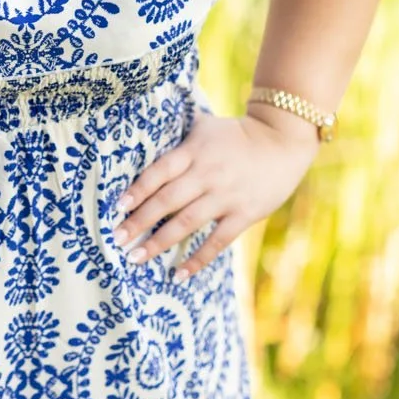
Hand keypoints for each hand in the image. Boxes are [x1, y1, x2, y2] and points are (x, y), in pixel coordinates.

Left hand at [114, 108, 321, 282]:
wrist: (281, 141)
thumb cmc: (236, 134)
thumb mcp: (204, 125)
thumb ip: (177, 133)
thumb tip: (142, 124)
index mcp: (193, 152)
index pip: (159, 172)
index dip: (137, 190)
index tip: (117, 207)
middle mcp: (207, 174)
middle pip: (167, 200)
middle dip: (139, 221)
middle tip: (117, 239)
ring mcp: (226, 196)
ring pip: (187, 222)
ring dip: (160, 242)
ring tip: (137, 258)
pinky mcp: (244, 214)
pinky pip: (217, 241)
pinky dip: (198, 259)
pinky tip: (179, 273)